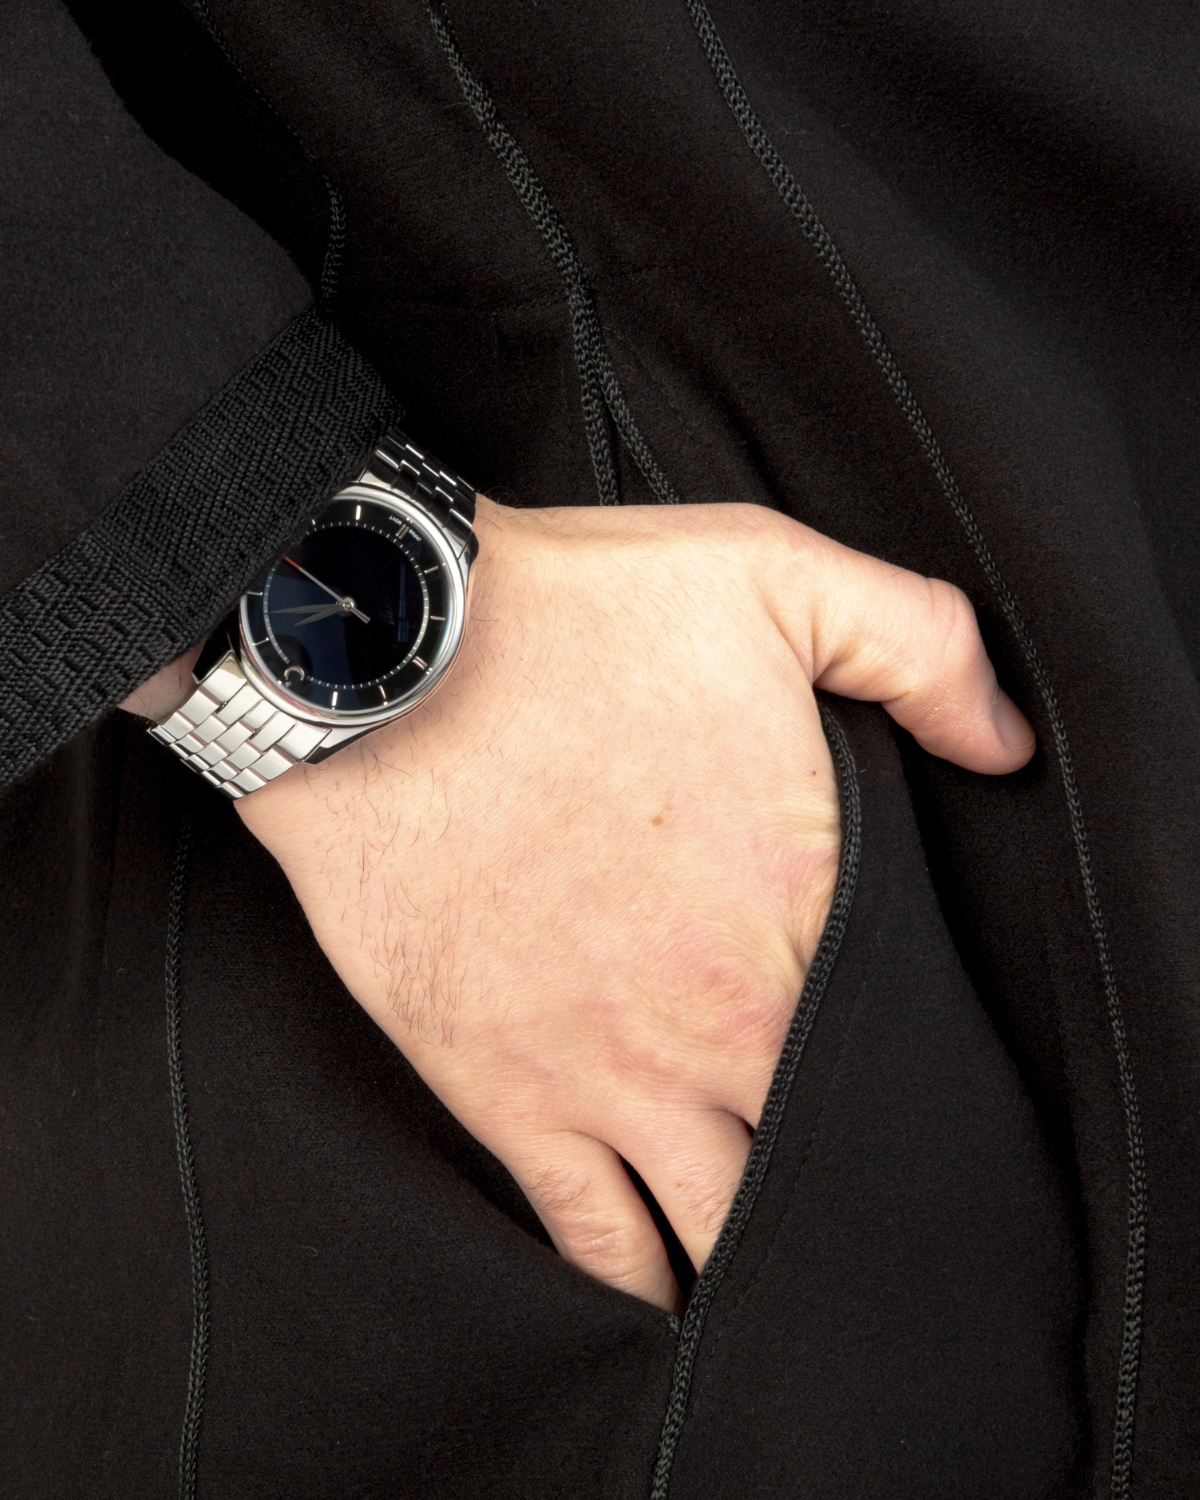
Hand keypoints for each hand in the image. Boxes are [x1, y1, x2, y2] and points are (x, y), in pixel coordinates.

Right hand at [210, 499, 1032, 1312]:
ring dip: (762, 1245)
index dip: (923, 1060)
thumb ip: (920, 647)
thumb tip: (1004, 743)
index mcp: (803, 896)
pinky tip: (667, 1299)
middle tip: (866, 1189)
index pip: (905, 1029)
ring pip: (726, 1217)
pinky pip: (594, 1238)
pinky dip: (640, 1286)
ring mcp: (614, 1071)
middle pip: (824, 1144)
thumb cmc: (565, 617)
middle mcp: (722, 1012)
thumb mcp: (770, 572)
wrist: (375, 666)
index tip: (923, 1073)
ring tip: (790, 1263)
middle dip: (852, 1173)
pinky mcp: (510, 1097)